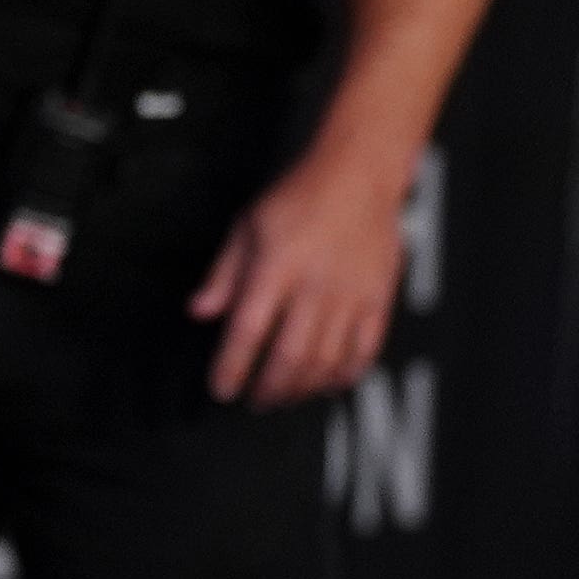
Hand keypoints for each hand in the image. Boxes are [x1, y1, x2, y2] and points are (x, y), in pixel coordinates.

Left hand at [192, 139, 413, 404]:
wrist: (358, 176)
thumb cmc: (297, 198)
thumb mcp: (246, 227)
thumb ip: (223, 275)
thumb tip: (199, 312)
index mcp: (276, 268)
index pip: (248, 330)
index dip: (232, 366)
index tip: (221, 389)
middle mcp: (316, 286)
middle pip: (291, 356)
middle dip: (269, 388)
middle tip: (255, 402)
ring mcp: (352, 295)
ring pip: (328, 360)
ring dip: (303, 388)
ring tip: (285, 397)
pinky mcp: (379, 298)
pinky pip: (365, 349)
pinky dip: (346, 374)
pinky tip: (329, 384)